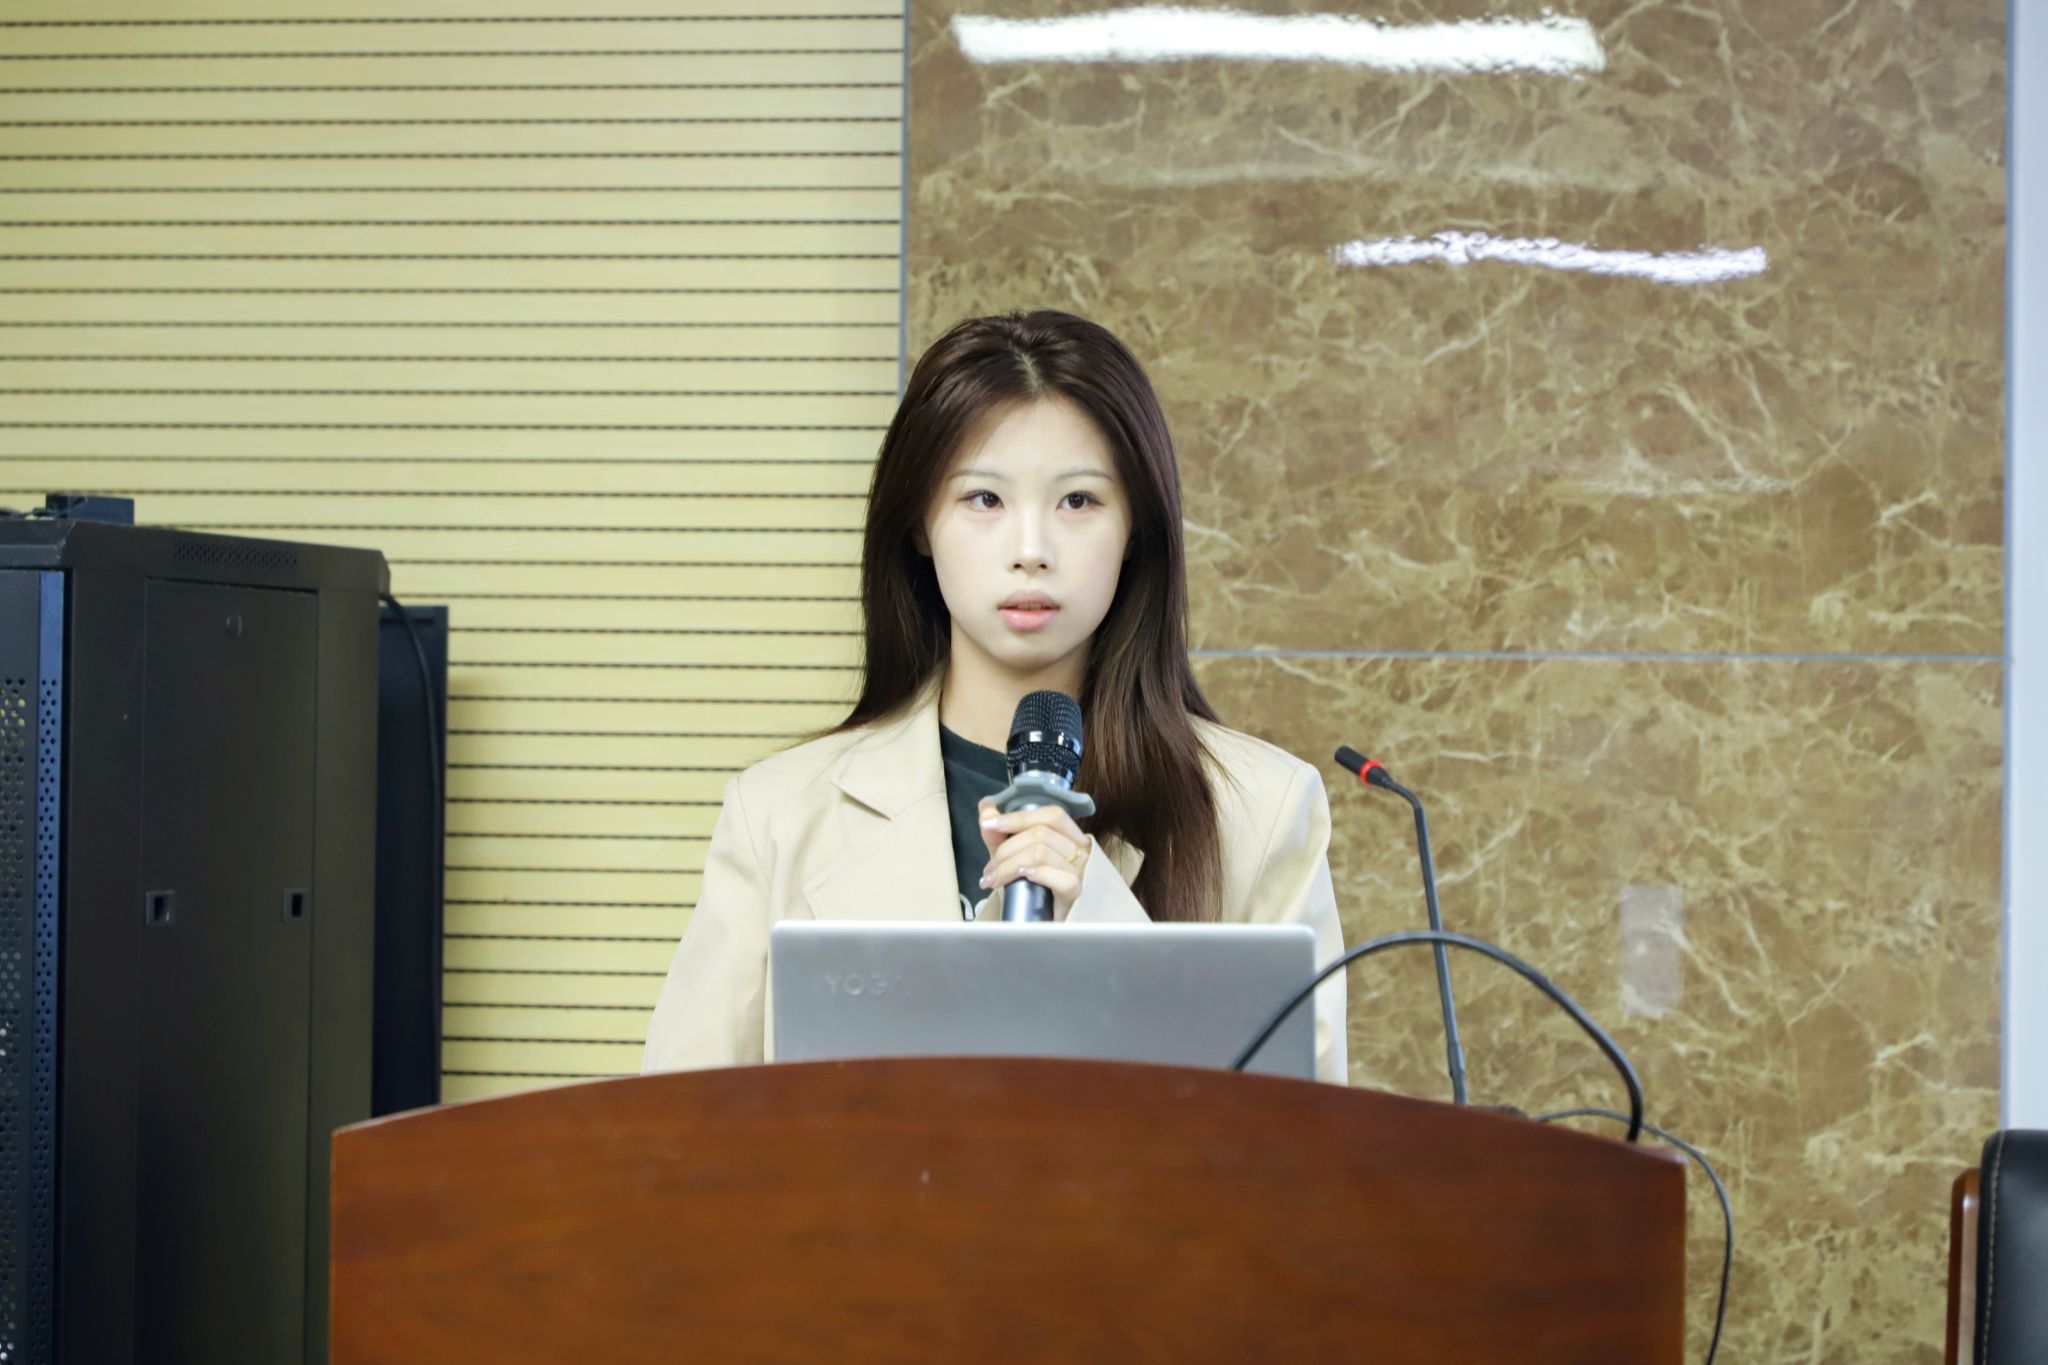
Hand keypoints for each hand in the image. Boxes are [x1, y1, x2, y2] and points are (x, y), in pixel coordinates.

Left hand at [977, 798, 1091, 919]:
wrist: (1040, 925)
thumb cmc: (1030, 889)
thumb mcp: (1011, 858)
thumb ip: (999, 834)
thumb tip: (986, 807)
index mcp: (1069, 836)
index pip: (1051, 815)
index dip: (1018, 817)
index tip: (988, 824)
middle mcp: (1080, 851)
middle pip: (1041, 834)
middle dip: (1006, 849)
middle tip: (989, 869)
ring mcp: (1081, 872)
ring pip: (1042, 853)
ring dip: (1009, 866)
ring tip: (994, 880)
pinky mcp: (1077, 893)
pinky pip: (1060, 877)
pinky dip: (1036, 874)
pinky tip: (1022, 879)